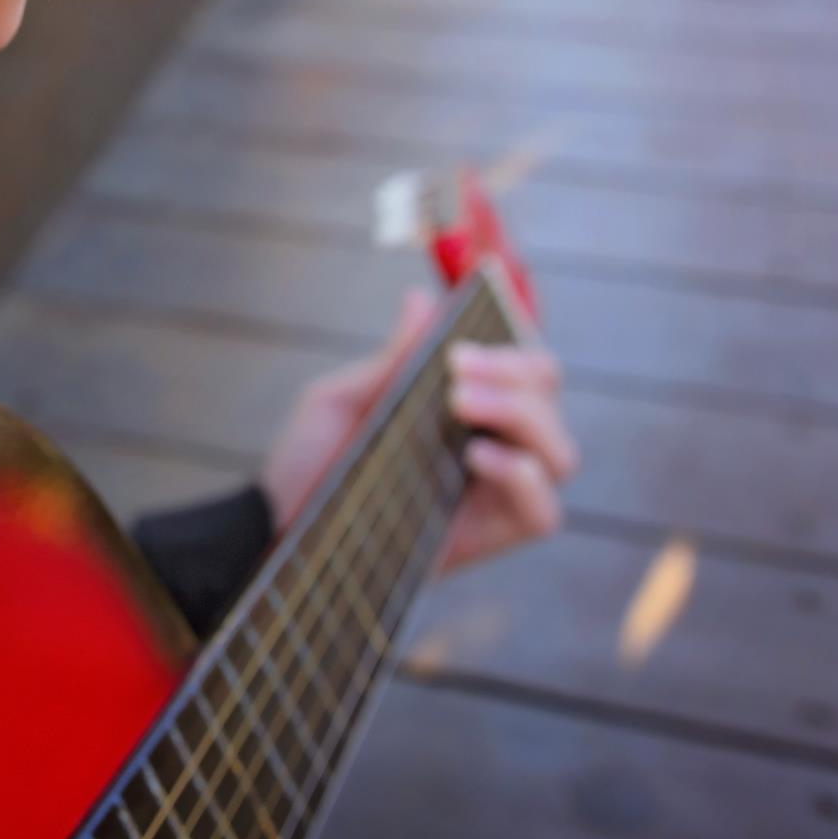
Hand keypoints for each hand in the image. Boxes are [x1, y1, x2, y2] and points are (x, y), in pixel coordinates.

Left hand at [258, 287, 575, 574]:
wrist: (278, 525)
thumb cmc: (308, 462)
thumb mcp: (342, 400)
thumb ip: (394, 358)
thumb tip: (422, 300)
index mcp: (464, 407)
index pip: (525, 370)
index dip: (512, 350)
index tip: (460, 344)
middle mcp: (491, 447)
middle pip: (549, 401)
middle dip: (516, 373)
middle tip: (457, 368)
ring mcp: (494, 495)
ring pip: (559, 453)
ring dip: (524, 415)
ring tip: (460, 403)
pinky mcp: (490, 538)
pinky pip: (543, 513)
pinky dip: (524, 477)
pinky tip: (476, 457)